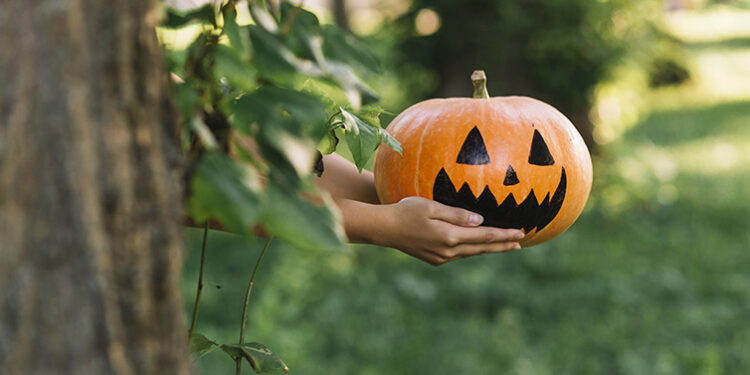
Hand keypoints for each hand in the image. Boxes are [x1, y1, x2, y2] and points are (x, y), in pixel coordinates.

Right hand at [379, 197, 523, 265]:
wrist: (384, 229)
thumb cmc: (406, 211)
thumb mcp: (432, 206)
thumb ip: (457, 214)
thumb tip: (480, 221)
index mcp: (450, 236)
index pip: (484, 236)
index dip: (504, 235)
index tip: (521, 233)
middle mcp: (448, 251)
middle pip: (482, 248)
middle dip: (502, 245)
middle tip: (520, 243)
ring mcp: (441, 257)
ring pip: (471, 253)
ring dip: (488, 249)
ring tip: (504, 245)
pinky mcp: (435, 259)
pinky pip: (459, 254)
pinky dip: (472, 250)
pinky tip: (477, 246)